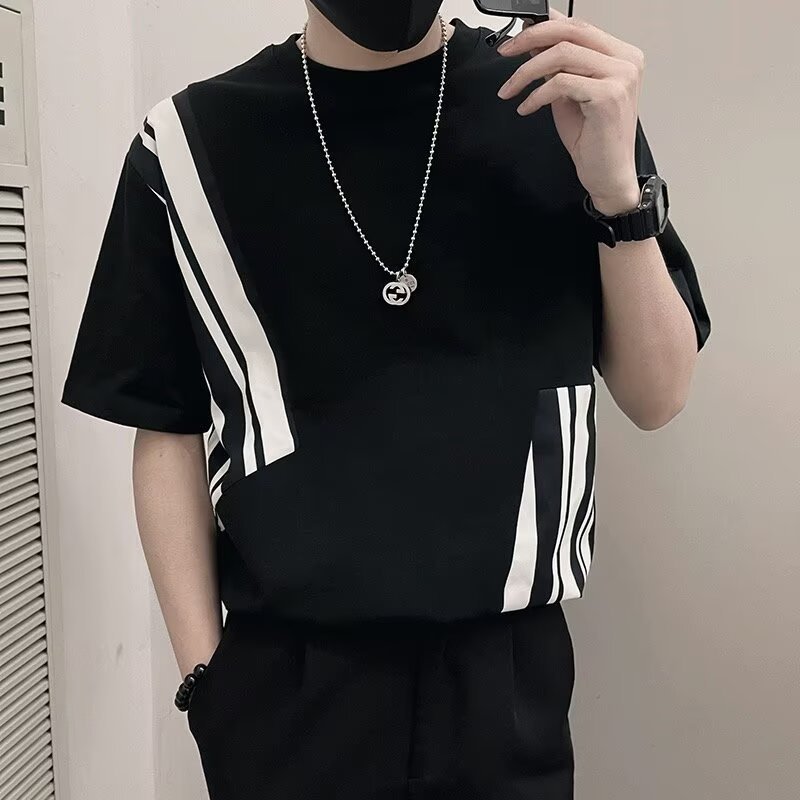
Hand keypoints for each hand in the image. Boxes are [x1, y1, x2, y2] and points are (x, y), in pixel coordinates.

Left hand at [496, 8, 643, 214]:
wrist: (607, 175)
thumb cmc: (592, 139)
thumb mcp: (568, 94)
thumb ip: (556, 66)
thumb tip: (534, 41)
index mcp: (620, 55)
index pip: (577, 26)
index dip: (543, 27)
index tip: (516, 39)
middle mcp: (626, 61)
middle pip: (571, 30)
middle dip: (531, 38)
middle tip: (506, 52)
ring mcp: (620, 77)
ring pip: (562, 55)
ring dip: (527, 71)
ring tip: (510, 89)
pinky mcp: (608, 96)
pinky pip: (560, 83)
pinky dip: (536, 95)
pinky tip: (526, 108)